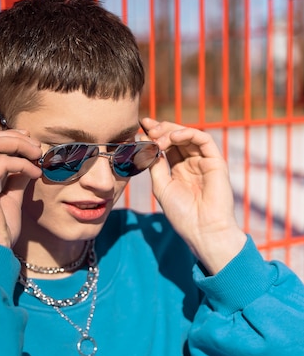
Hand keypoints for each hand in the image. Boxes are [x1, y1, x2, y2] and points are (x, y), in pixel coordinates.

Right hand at [0, 129, 41, 247]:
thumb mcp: (9, 201)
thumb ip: (15, 180)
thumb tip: (28, 163)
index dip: (6, 138)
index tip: (29, 142)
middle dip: (14, 137)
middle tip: (37, 146)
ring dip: (18, 144)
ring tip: (38, 155)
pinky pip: (2, 161)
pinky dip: (22, 163)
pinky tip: (35, 173)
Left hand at [142, 118, 246, 273]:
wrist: (202, 229)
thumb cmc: (182, 213)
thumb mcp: (161, 187)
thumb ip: (154, 165)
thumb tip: (146, 144)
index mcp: (178, 170)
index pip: (166, 145)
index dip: (154, 134)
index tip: (140, 126)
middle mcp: (192, 163)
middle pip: (176, 137)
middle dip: (161, 129)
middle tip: (147, 128)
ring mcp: (204, 161)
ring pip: (189, 135)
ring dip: (171, 131)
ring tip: (157, 138)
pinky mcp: (216, 162)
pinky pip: (204, 139)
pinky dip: (188, 133)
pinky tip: (173, 137)